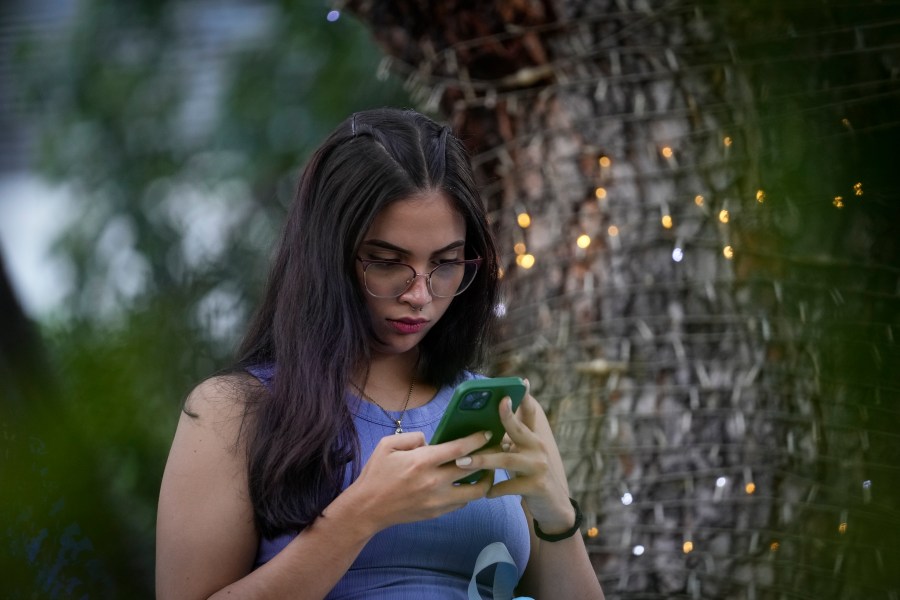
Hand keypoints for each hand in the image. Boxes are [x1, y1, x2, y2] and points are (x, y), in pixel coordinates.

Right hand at [337, 429, 494, 533]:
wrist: (368, 508)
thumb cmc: (376, 474)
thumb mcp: (388, 445)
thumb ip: (413, 437)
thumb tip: (431, 441)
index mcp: (423, 461)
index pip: (459, 449)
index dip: (477, 440)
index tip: (487, 434)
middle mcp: (434, 481)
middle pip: (473, 469)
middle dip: (488, 457)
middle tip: (496, 449)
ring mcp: (438, 500)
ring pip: (475, 492)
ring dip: (485, 480)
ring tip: (487, 470)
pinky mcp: (437, 513)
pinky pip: (462, 503)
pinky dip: (469, 493)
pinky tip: (467, 484)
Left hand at [455, 381, 574, 532]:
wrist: (554, 507)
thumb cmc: (531, 476)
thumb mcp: (525, 456)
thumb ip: (511, 441)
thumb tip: (484, 430)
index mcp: (533, 438)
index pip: (531, 413)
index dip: (526, 398)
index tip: (522, 382)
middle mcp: (539, 448)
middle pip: (519, 429)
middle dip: (507, 417)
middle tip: (496, 406)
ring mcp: (539, 466)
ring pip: (507, 459)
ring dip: (483, 460)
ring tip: (463, 462)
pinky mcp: (537, 486)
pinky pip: (510, 485)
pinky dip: (495, 489)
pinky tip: (485, 493)